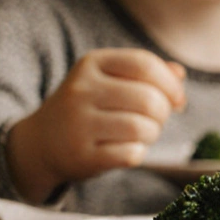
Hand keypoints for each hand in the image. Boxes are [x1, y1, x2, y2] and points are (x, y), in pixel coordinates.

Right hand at [7, 49, 186, 202]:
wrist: (40, 143)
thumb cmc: (90, 107)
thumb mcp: (111, 80)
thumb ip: (148, 73)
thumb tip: (179, 73)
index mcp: (92, 64)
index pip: (144, 64)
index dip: (171, 84)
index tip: (178, 100)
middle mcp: (81, 90)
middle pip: (149, 99)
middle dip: (163, 113)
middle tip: (155, 121)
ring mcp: (78, 123)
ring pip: (142, 128)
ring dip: (152, 134)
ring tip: (141, 135)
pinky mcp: (81, 155)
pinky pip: (130, 154)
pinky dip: (138, 153)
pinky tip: (126, 150)